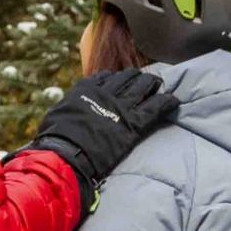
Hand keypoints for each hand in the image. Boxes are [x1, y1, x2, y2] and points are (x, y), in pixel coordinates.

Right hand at [27, 69, 177, 204]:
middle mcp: (106, 92)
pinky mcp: (134, 124)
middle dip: (138, 77)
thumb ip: (72, 106)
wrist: (67, 153)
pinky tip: (174, 100)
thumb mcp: (60, 113)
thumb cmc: (56, 138)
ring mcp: (121, 107)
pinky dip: (166, 102)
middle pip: (128, 77)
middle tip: (146, 79)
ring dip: (153, 83)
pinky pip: (155, 108)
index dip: (116, 78)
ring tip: (159, 83)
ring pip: (144, 87)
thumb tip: (72, 107)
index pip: (106, 76)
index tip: (122, 80)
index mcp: (86, 89)